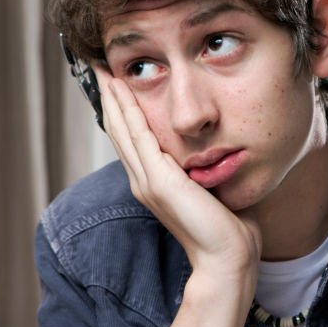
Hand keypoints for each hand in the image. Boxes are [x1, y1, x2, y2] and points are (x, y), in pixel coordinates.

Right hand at [94, 67, 260, 287]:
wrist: (227, 258)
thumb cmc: (228, 230)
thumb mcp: (212, 190)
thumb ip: (205, 172)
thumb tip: (217, 153)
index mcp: (155, 184)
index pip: (133, 140)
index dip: (123, 112)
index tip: (118, 84)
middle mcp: (144, 181)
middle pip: (120, 131)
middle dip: (110, 98)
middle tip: (99, 68)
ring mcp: (148, 182)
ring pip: (123, 130)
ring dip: (113, 98)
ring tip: (103, 71)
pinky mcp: (159, 181)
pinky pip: (139, 136)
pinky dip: (128, 111)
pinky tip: (121, 90)